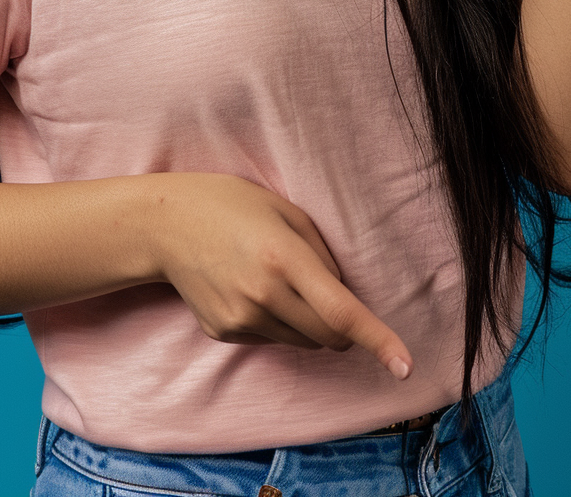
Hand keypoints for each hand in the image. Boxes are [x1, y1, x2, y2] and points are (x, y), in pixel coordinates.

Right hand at [149, 171, 413, 378]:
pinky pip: (272, 339)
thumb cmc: (232, 204)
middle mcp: (264, 295)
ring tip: (280, 279)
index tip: (405, 365)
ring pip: (303, 341)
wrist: (165, 225)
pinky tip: (252, 288)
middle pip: (329, 336)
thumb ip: (320, 254)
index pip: (342, 311)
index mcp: (284, 257)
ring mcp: (241, 319)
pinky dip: (278, 322)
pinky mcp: (225, 332)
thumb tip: (343, 296)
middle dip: (346, 328)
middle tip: (333, 295)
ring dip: (310, 323)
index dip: (378, 340)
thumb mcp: (285, 211)